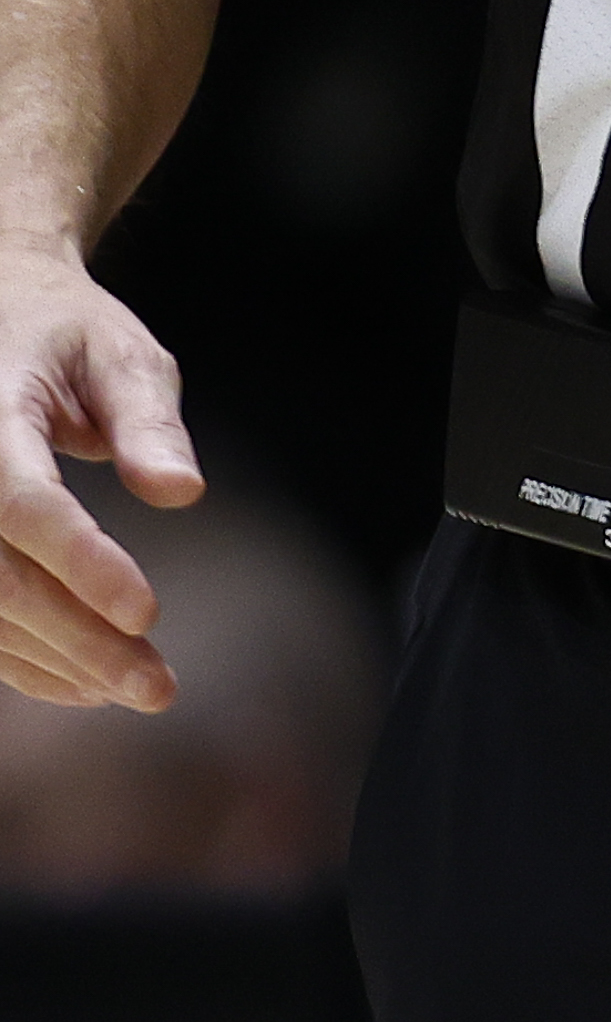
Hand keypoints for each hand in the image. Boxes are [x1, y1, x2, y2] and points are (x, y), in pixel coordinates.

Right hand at [0, 236, 191, 710]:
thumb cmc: (65, 332)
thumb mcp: (120, 353)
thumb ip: (147, 421)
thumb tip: (181, 492)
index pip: (22, 501)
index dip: (80, 562)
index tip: (147, 613)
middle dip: (77, 639)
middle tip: (157, 687)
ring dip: (51, 662)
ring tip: (135, 690)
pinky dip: (18, 657)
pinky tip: (80, 683)